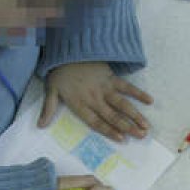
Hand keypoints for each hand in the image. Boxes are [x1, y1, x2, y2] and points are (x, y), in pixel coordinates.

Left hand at [39, 62, 153, 141]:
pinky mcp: (111, 77)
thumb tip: (40, 126)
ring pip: (122, 103)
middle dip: (127, 127)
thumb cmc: (60, 72)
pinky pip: (126, 86)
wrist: (69, 50)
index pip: (97, 121)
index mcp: (81, 104)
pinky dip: (138, 93)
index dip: (109, 130)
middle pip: (113, 115)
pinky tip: (150, 100)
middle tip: (141, 136)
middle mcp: (95, 98)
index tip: (122, 139)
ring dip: (135, 115)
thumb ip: (47, 109)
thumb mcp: (50, 91)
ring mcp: (104, 88)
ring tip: (146, 126)